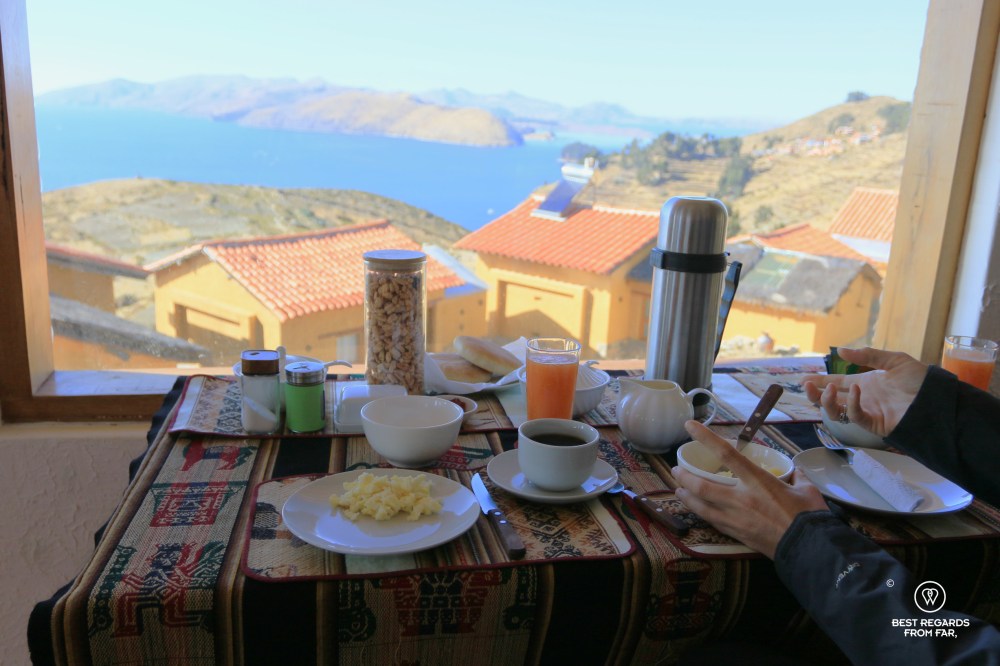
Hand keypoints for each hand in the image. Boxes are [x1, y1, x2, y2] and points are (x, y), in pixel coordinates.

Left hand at [672, 420, 826, 558]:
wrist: (808, 548)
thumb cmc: (809, 516)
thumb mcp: (807, 489)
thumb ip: (797, 476)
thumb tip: (795, 471)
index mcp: (757, 481)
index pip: (726, 453)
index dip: (705, 437)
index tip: (689, 425)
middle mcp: (741, 498)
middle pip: (702, 486)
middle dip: (684, 477)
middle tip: (675, 470)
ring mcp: (736, 518)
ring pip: (701, 506)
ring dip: (686, 497)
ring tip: (678, 489)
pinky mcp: (737, 534)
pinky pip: (712, 521)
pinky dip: (701, 513)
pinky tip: (697, 510)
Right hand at [803, 347, 928, 436]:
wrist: (937, 400)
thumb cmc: (920, 381)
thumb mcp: (895, 361)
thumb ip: (868, 356)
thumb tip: (840, 351)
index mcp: (865, 383)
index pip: (836, 383)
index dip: (820, 381)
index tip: (805, 378)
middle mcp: (862, 398)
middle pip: (830, 399)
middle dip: (815, 394)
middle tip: (806, 386)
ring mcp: (866, 411)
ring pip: (836, 412)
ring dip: (826, 401)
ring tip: (827, 390)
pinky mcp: (874, 423)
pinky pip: (855, 416)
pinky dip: (851, 403)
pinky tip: (855, 391)